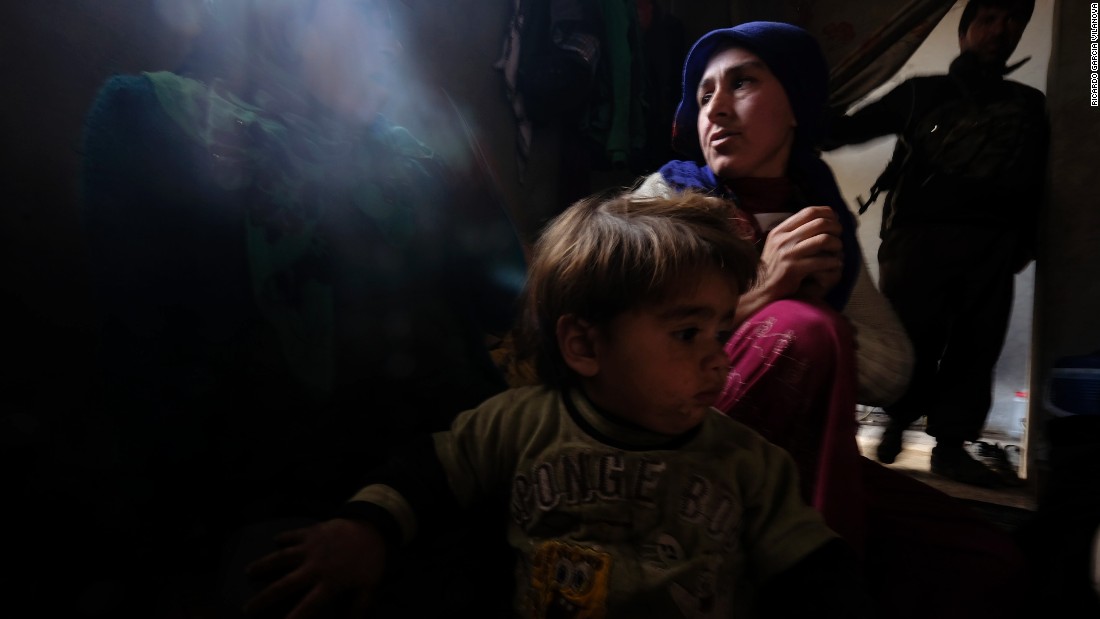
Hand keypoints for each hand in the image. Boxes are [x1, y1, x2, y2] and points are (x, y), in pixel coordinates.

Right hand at [243, 518, 388, 618]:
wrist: (372, 527)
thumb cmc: (370, 561)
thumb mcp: (369, 588)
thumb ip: (357, 609)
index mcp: (330, 583)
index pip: (307, 606)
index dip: (293, 618)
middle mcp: (315, 566)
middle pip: (284, 585)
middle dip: (264, 598)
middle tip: (246, 609)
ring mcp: (311, 547)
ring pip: (281, 557)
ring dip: (264, 564)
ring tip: (248, 571)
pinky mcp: (311, 531)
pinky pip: (293, 535)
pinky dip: (283, 538)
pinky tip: (274, 540)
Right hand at [757, 206, 843, 302]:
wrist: (762, 290)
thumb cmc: (775, 267)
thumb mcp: (779, 245)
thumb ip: (794, 232)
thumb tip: (819, 220)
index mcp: (780, 231)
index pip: (808, 212)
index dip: (827, 213)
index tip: (835, 220)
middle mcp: (783, 239)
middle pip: (819, 223)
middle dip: (835, 228)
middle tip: (839, 236)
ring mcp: (788, 254)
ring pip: (823, 240)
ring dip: (836, 244)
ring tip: (838, 250)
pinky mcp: (794, 269)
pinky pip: (822, 261)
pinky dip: (833, 261)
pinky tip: (835, 264)